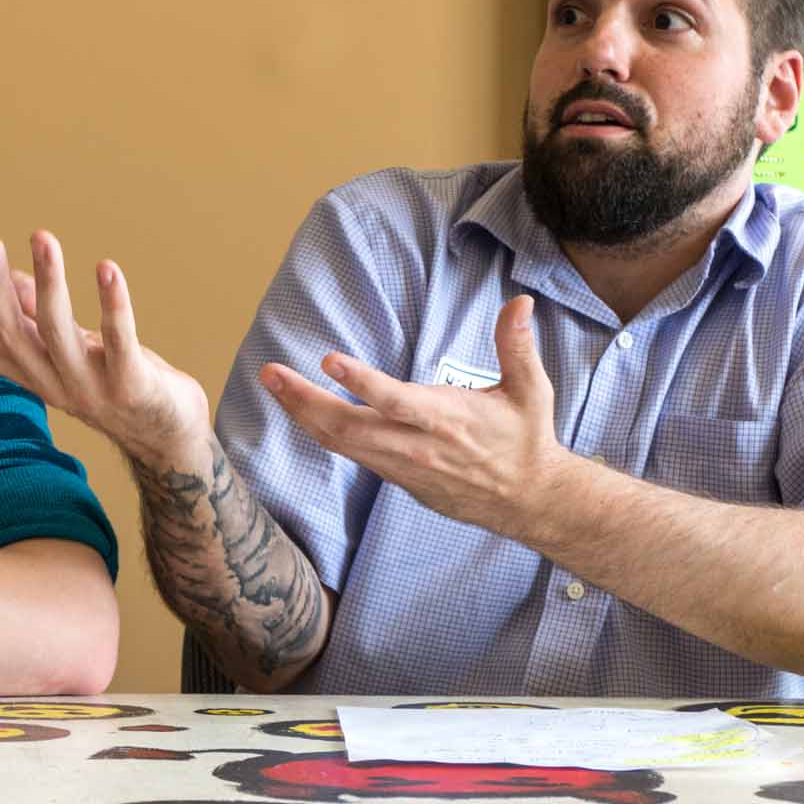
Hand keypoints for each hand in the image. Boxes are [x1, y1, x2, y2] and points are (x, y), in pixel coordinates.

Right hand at [0, 230, 209, 463]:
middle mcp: (53, 384)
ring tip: (42, 237)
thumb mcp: (71, 348)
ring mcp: (90, 388)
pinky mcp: (131, 386)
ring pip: (58, 332)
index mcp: (33, 374)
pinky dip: (112, 305)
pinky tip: (107, 269)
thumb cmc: (117, 382)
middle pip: (11, 334)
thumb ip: (38, 316)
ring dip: (50, 281)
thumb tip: (8, 276)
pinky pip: (119, 342)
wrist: (170, 437)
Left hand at [262, 295, 565, 533]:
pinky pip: (349, 453)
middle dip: (306, 399)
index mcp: (448, 420)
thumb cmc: (526, 439)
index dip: (361, 381)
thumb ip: (518, 347)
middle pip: (351, 426)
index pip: (396, 400)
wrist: (527, 500)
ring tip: (273, 384)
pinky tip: (299, 410)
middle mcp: (418, 446)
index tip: (329, 360)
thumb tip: (521, 304)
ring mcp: (402, 467)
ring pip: (342, 442)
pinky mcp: (395, 478)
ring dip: (303, 413)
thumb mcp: (531, 390)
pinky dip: (320, 431)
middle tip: (271, 372)